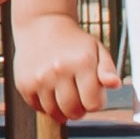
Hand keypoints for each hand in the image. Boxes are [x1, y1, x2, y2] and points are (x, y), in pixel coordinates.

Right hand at [11, 10, 119, 126]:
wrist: (42, 25)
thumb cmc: (74, 42)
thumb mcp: (97, 50)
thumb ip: (108, 69)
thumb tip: (115, 84)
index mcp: (82, 63)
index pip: (93, 104)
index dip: (96, 102)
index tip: (92, 93)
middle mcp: (59, 70)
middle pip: (73, 111)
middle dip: (79, 109)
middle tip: (78, 98)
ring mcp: (40, 78)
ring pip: (54, 112)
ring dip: (62, 110)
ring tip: (64, 95)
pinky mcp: (24, 84)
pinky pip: (38, 108)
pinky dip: (46, 106)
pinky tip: (50, 92)